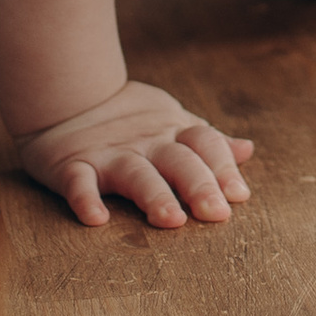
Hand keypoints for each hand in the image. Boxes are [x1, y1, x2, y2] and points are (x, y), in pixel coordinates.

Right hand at [16, 80, 253, 230]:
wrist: (67, 94)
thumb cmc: (130, 119)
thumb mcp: (172, 123)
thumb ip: (208, 142)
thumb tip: (247, 150)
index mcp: (172, 133)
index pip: (205, 144)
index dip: (223, 167)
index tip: (239, 195)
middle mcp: (146, 143)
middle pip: (178, 161)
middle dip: (199, 185)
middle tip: (217, 213)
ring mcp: (109, 154)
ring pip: (136, 173)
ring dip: (155, 195)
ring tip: (171, 220)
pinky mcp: (73, 166)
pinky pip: (79, 182)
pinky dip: (85, 199)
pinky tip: (96, 218)